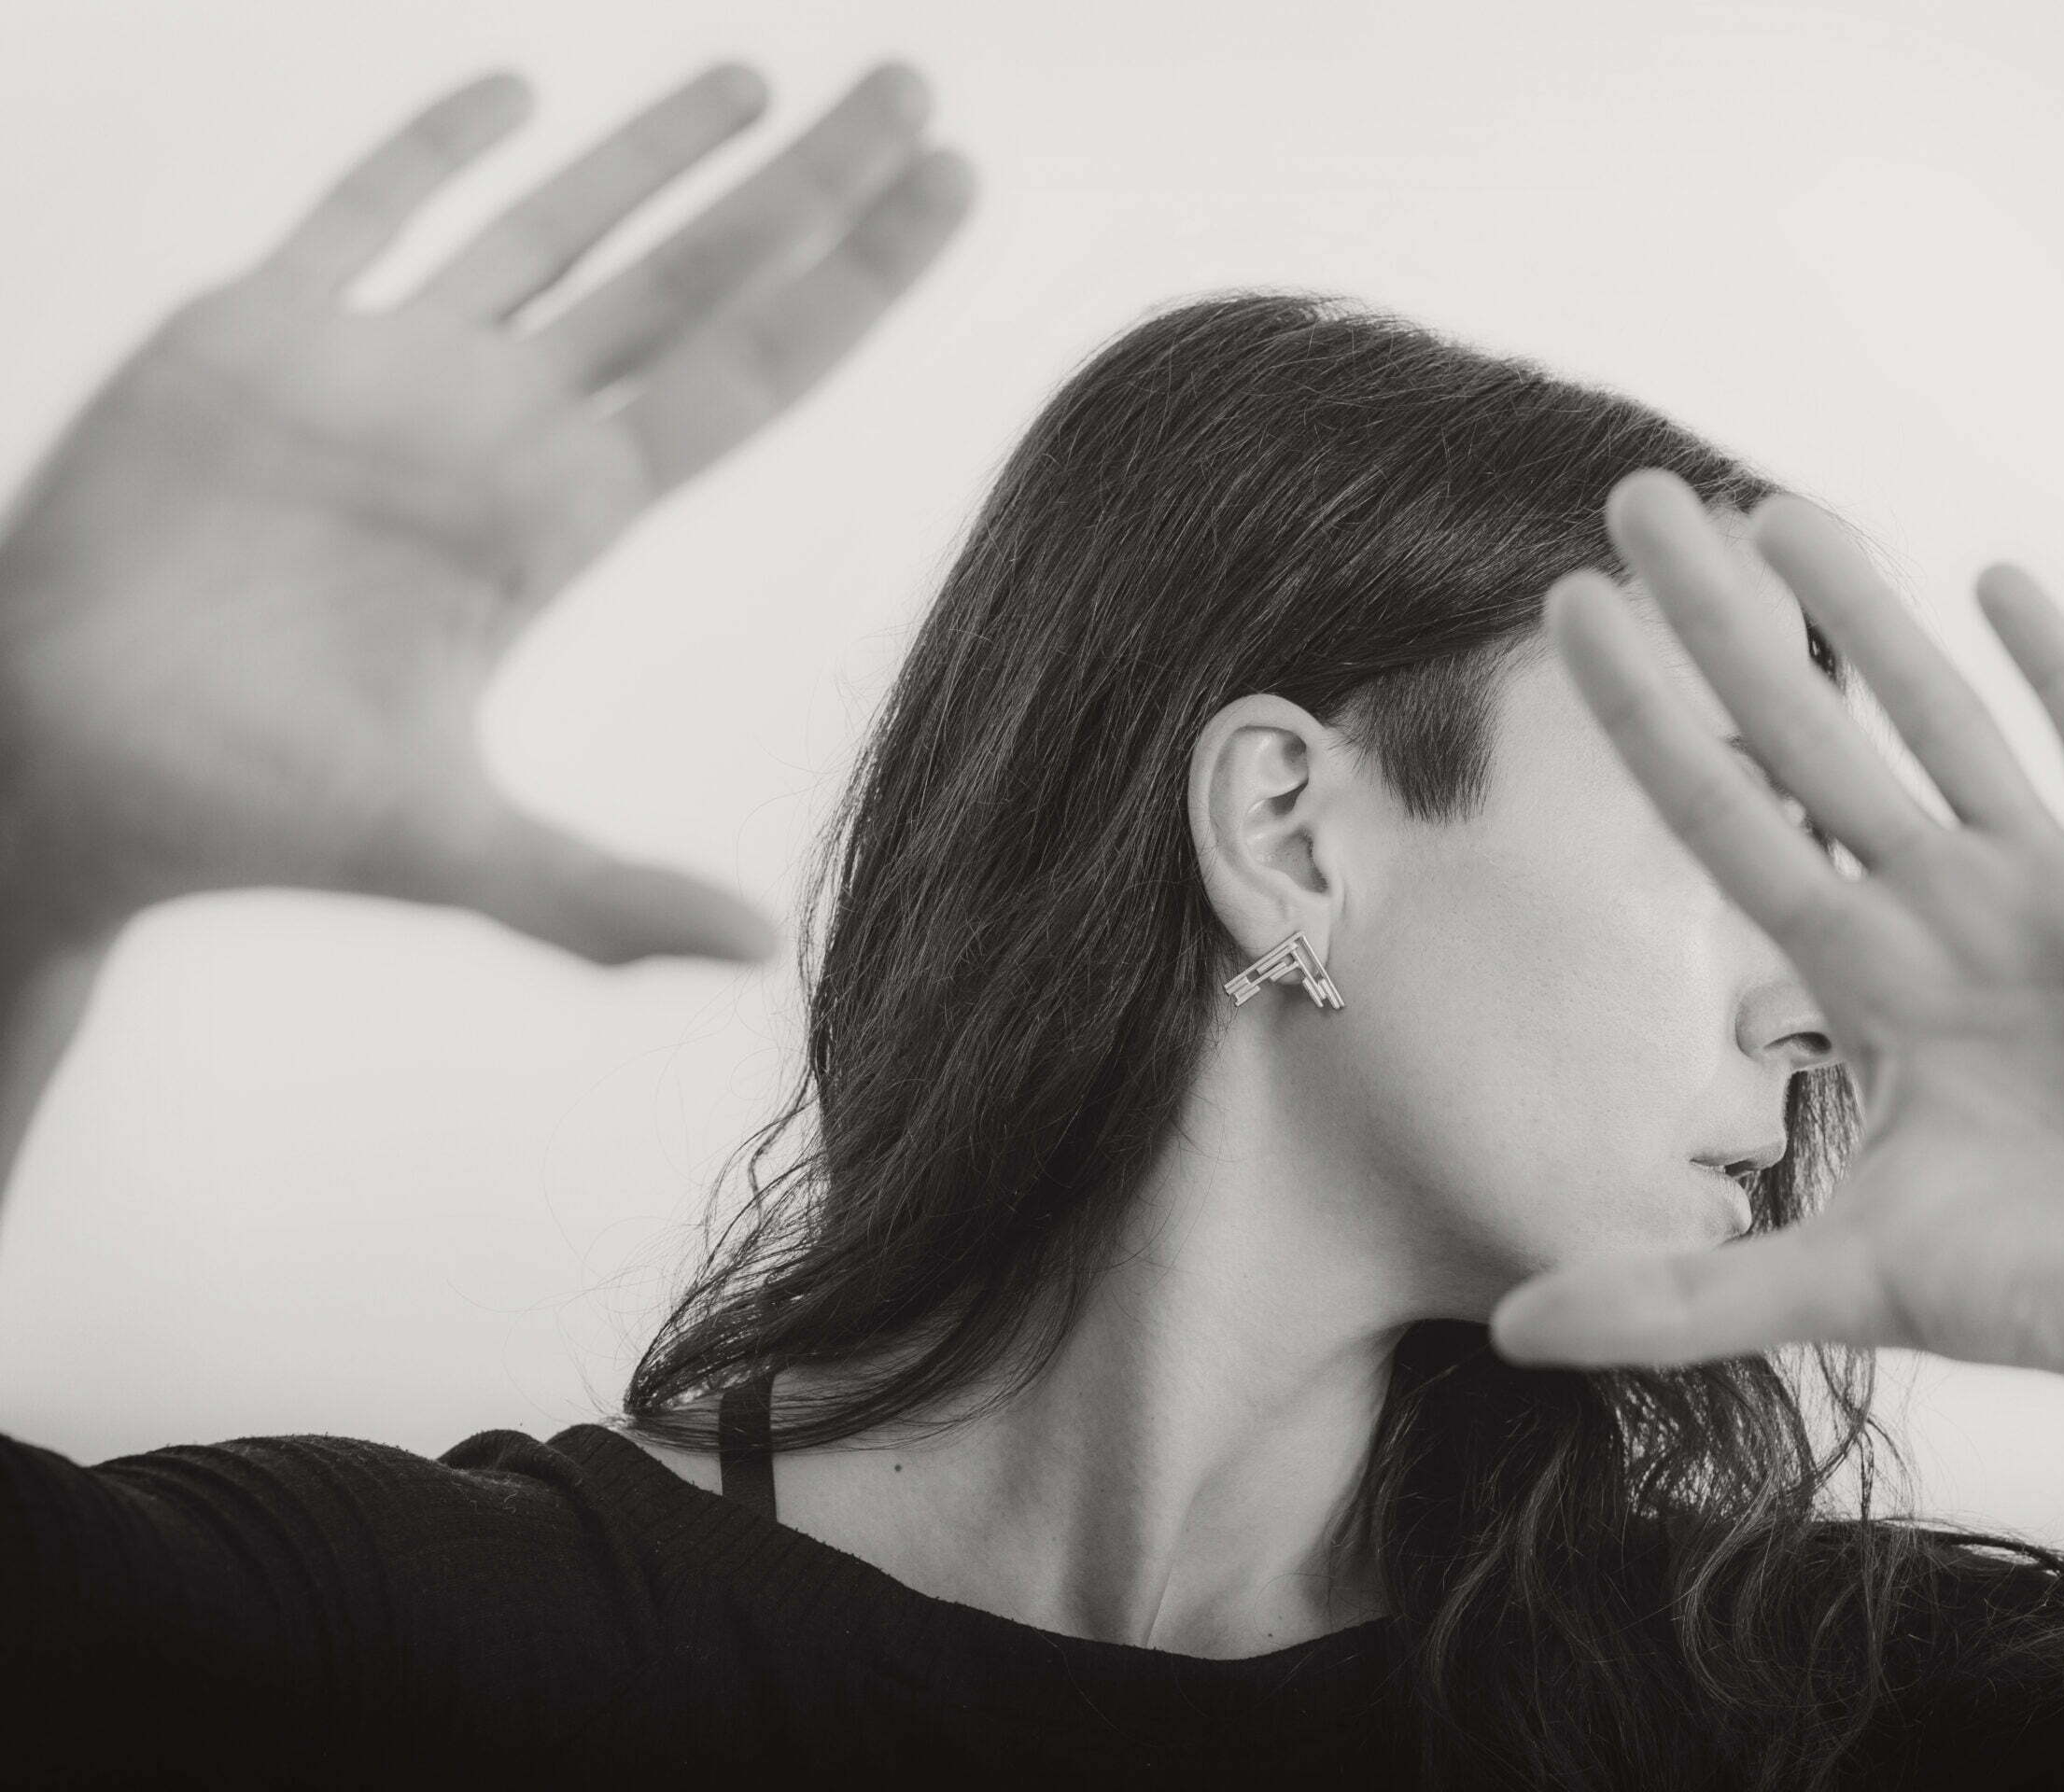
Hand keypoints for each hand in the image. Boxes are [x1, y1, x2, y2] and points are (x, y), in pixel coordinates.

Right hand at [0, 61, 969, 965]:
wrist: (54, 765)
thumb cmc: (237, 811)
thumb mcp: (439, 843)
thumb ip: (592, 892)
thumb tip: (757, 949)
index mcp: (555, 518)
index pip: (748, 375)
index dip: (852, 282)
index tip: (950, 192)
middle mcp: (497, 431)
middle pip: (694, 282)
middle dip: (808, 189)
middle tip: (919, 97)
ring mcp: (384, 374)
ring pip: (555, 231)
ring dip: (657, 153)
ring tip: (766, 80)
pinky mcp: (253, 336)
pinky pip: (365, 212)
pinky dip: (434, 145)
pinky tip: (517, 92)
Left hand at [1488, 470, 2063, 1412]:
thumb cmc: (2044, 1292)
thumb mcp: (1843, 1287)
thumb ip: (1677, 1296)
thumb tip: (1502, 1329)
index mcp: (1864, 976)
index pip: (1726, 814)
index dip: (1651, 715)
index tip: (1570, 613)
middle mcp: (1942, 908)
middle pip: (1811, 729)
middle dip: (1723, 617)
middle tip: (1638, 498)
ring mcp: (2055, 888)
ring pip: (1944, 718)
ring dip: (1870, 612)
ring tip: (1780, 508)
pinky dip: (2063, 672)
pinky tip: (1999, 580)